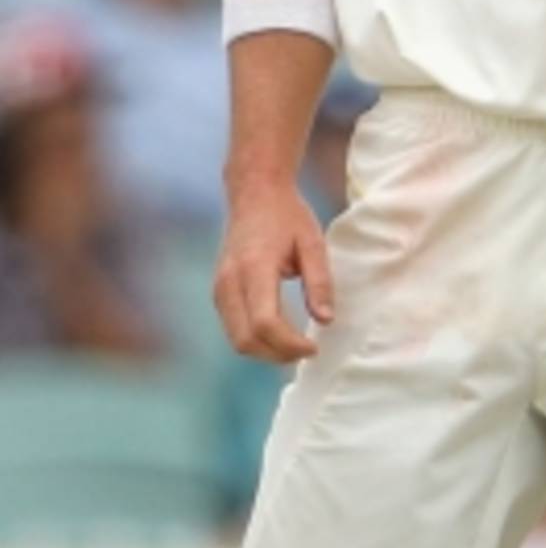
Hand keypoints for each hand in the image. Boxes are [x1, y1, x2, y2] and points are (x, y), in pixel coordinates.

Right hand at [213, 180, 334, 363]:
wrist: (255, 193)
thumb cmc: (287, 215)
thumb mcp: (312, 242)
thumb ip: (319, 282)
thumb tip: (325, 320)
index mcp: (254, 267)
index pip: (265, 322)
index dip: (289, 344)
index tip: (314, 347)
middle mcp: (229, 281)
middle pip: (246, 340)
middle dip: (277, 354)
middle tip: (307, 351)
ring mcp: (219, 288)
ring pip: (236, 340)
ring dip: (266, 352)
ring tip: (296, 346)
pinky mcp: (218, 292)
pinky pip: (233, 329)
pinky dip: (255, 340)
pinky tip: (279, 335)